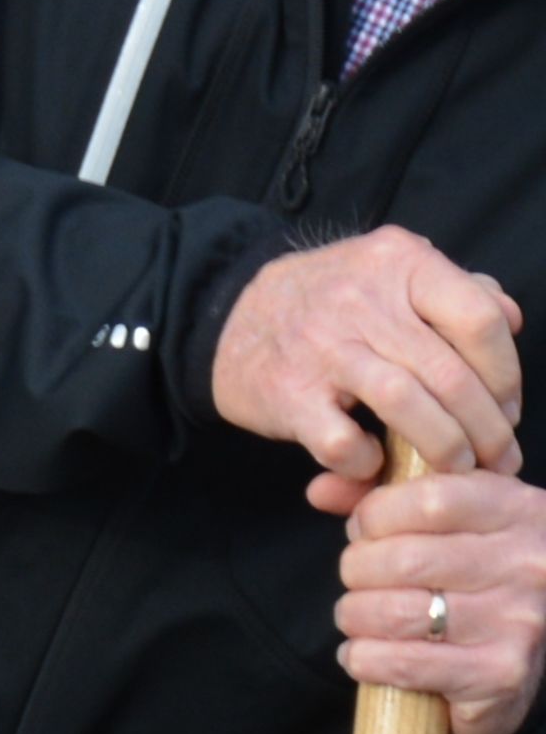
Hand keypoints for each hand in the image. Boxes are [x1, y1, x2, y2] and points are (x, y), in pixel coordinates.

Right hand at [215, 227, 520, 485]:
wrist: (224, 316)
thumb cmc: (325, 299)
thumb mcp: (391, 270)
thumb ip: (455, 290)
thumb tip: (509, 320)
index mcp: (401, 264)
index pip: (479, 320)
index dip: (506, 374)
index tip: (508, 408)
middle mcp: (364, 301)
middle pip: (450, 374)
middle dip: (486, 428)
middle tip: (496, 456)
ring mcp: (323, 349)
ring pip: (406, 405)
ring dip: (443, 448)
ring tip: (456, 470)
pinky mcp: (288, 395)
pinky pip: (341, 442)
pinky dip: (366, 463)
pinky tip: (374, 464)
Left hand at [342, 465, 545, 733]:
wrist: (535, 644)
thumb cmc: (483, 575)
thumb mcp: (457, 520)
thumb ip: (389, 498)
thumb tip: (321, 489)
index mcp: (520, 511)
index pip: (430, 501)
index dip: (376, 514)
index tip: (365, 530)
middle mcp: (526, 563)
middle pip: (403, 560)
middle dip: (357, 570)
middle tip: (359, 580)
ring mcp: (517, 620)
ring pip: (394, 613)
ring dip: (355, 616)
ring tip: (360, 616)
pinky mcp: (500, 672)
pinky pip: (400, 662)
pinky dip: (363, 658)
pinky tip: (365, 654)